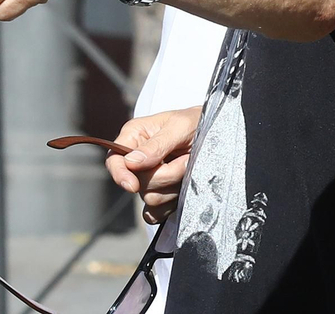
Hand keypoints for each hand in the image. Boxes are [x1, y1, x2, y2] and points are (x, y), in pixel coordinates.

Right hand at [104, 107, 199, 224]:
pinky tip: (182, 190)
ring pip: (150, 198)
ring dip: (174, 187)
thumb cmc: (197, 122)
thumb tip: (131, 163)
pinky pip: (157, 212)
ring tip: (188, 168)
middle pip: (138, 183)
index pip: (115, 160)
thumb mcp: (180, 127)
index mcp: (134, 137)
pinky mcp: (161, 196)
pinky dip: (170, 205)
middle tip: (186, 159)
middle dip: (166, 175)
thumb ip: (156, 145)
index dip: (120, 174)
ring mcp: (149, 179)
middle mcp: (137, 159)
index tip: (132, 186)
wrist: (219, 134)